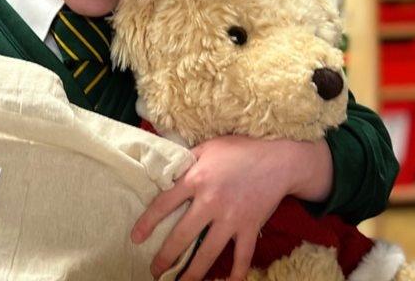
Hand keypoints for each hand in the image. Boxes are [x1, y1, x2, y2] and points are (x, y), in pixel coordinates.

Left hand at [131, 135, 331, 280]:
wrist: (279, 159)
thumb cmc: (240, 150)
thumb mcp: (208, 147)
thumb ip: (186, 159)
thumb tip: (165, 169)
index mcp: (196, 179)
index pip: (164, 204)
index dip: (147, 223)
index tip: (136, 238)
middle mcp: (210, 202)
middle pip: (182, 236)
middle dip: (165, 257)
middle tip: (154, 270)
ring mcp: (231, 218)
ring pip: (207, 253)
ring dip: (193, 273)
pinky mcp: (250, 228)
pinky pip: (242, 257)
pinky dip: (236, 273)